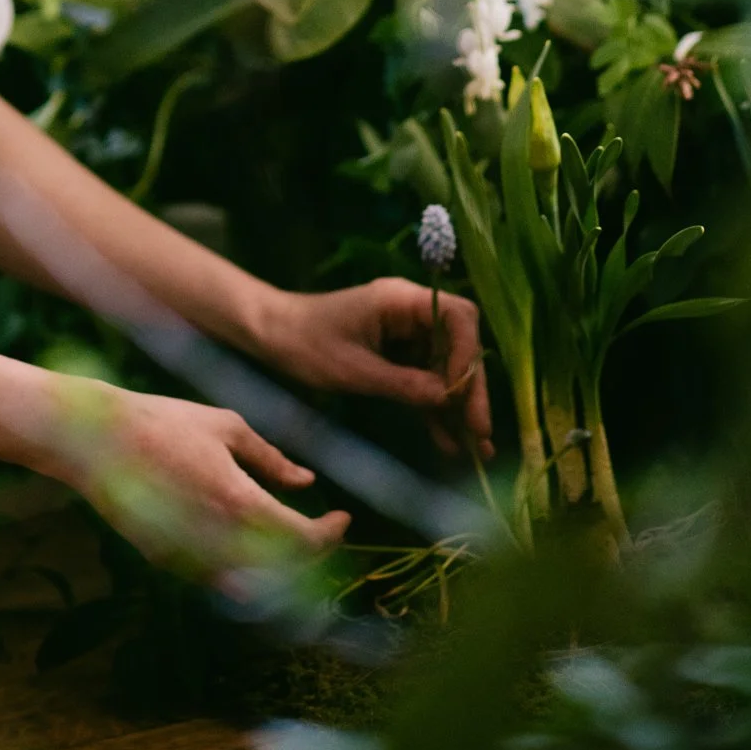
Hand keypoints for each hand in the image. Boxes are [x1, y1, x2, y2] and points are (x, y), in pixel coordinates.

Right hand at [55, 386, 349, 575]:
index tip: (342, 517)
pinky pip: (218, 578)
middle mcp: (219, 540)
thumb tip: (307, 479)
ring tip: (288, 538)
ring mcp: (190, 557)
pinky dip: (243, 569)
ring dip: (280, 568)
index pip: (304, 540)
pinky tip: (246, 541)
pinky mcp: (168, 561)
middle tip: (321, 528)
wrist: (97, 440)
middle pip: (285, 570)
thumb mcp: (225, 426)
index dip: (330, 533)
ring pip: (254, 584)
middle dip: (311, 553)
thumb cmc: (164, 422)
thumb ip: (270, 459)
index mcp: (240, 503)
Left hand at [259, 278, 492, 458]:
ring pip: (444, 369)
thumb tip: (449, 399)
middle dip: (469, 390)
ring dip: (457, 407)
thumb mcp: (355, 370)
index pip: (458, 317)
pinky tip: (446, 441)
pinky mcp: (395, 355)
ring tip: (474, 449)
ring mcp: (404, 334)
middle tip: (480, 433)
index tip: (465, 393)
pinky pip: (424, 381)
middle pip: (458, 347)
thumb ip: (404, 385)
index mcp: (401, 300)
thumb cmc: (306, 345)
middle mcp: (409, 313)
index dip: (469, 355)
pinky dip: (433, 409)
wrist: (270, 337)